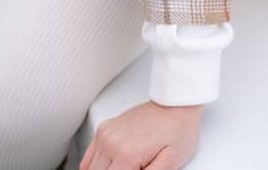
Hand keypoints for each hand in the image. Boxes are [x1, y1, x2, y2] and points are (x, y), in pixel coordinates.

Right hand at [81, 101, 202, 169]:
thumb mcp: (171, 162)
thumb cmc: (178, 130)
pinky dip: (94, 165)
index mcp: (126, 155)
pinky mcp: (104, 128)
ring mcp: (105, 134)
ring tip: (125, 166)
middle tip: (133, 168)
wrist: (175, 103)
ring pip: (89, 167)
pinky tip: (110, 165)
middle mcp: (111, 143)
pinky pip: (89, 155)